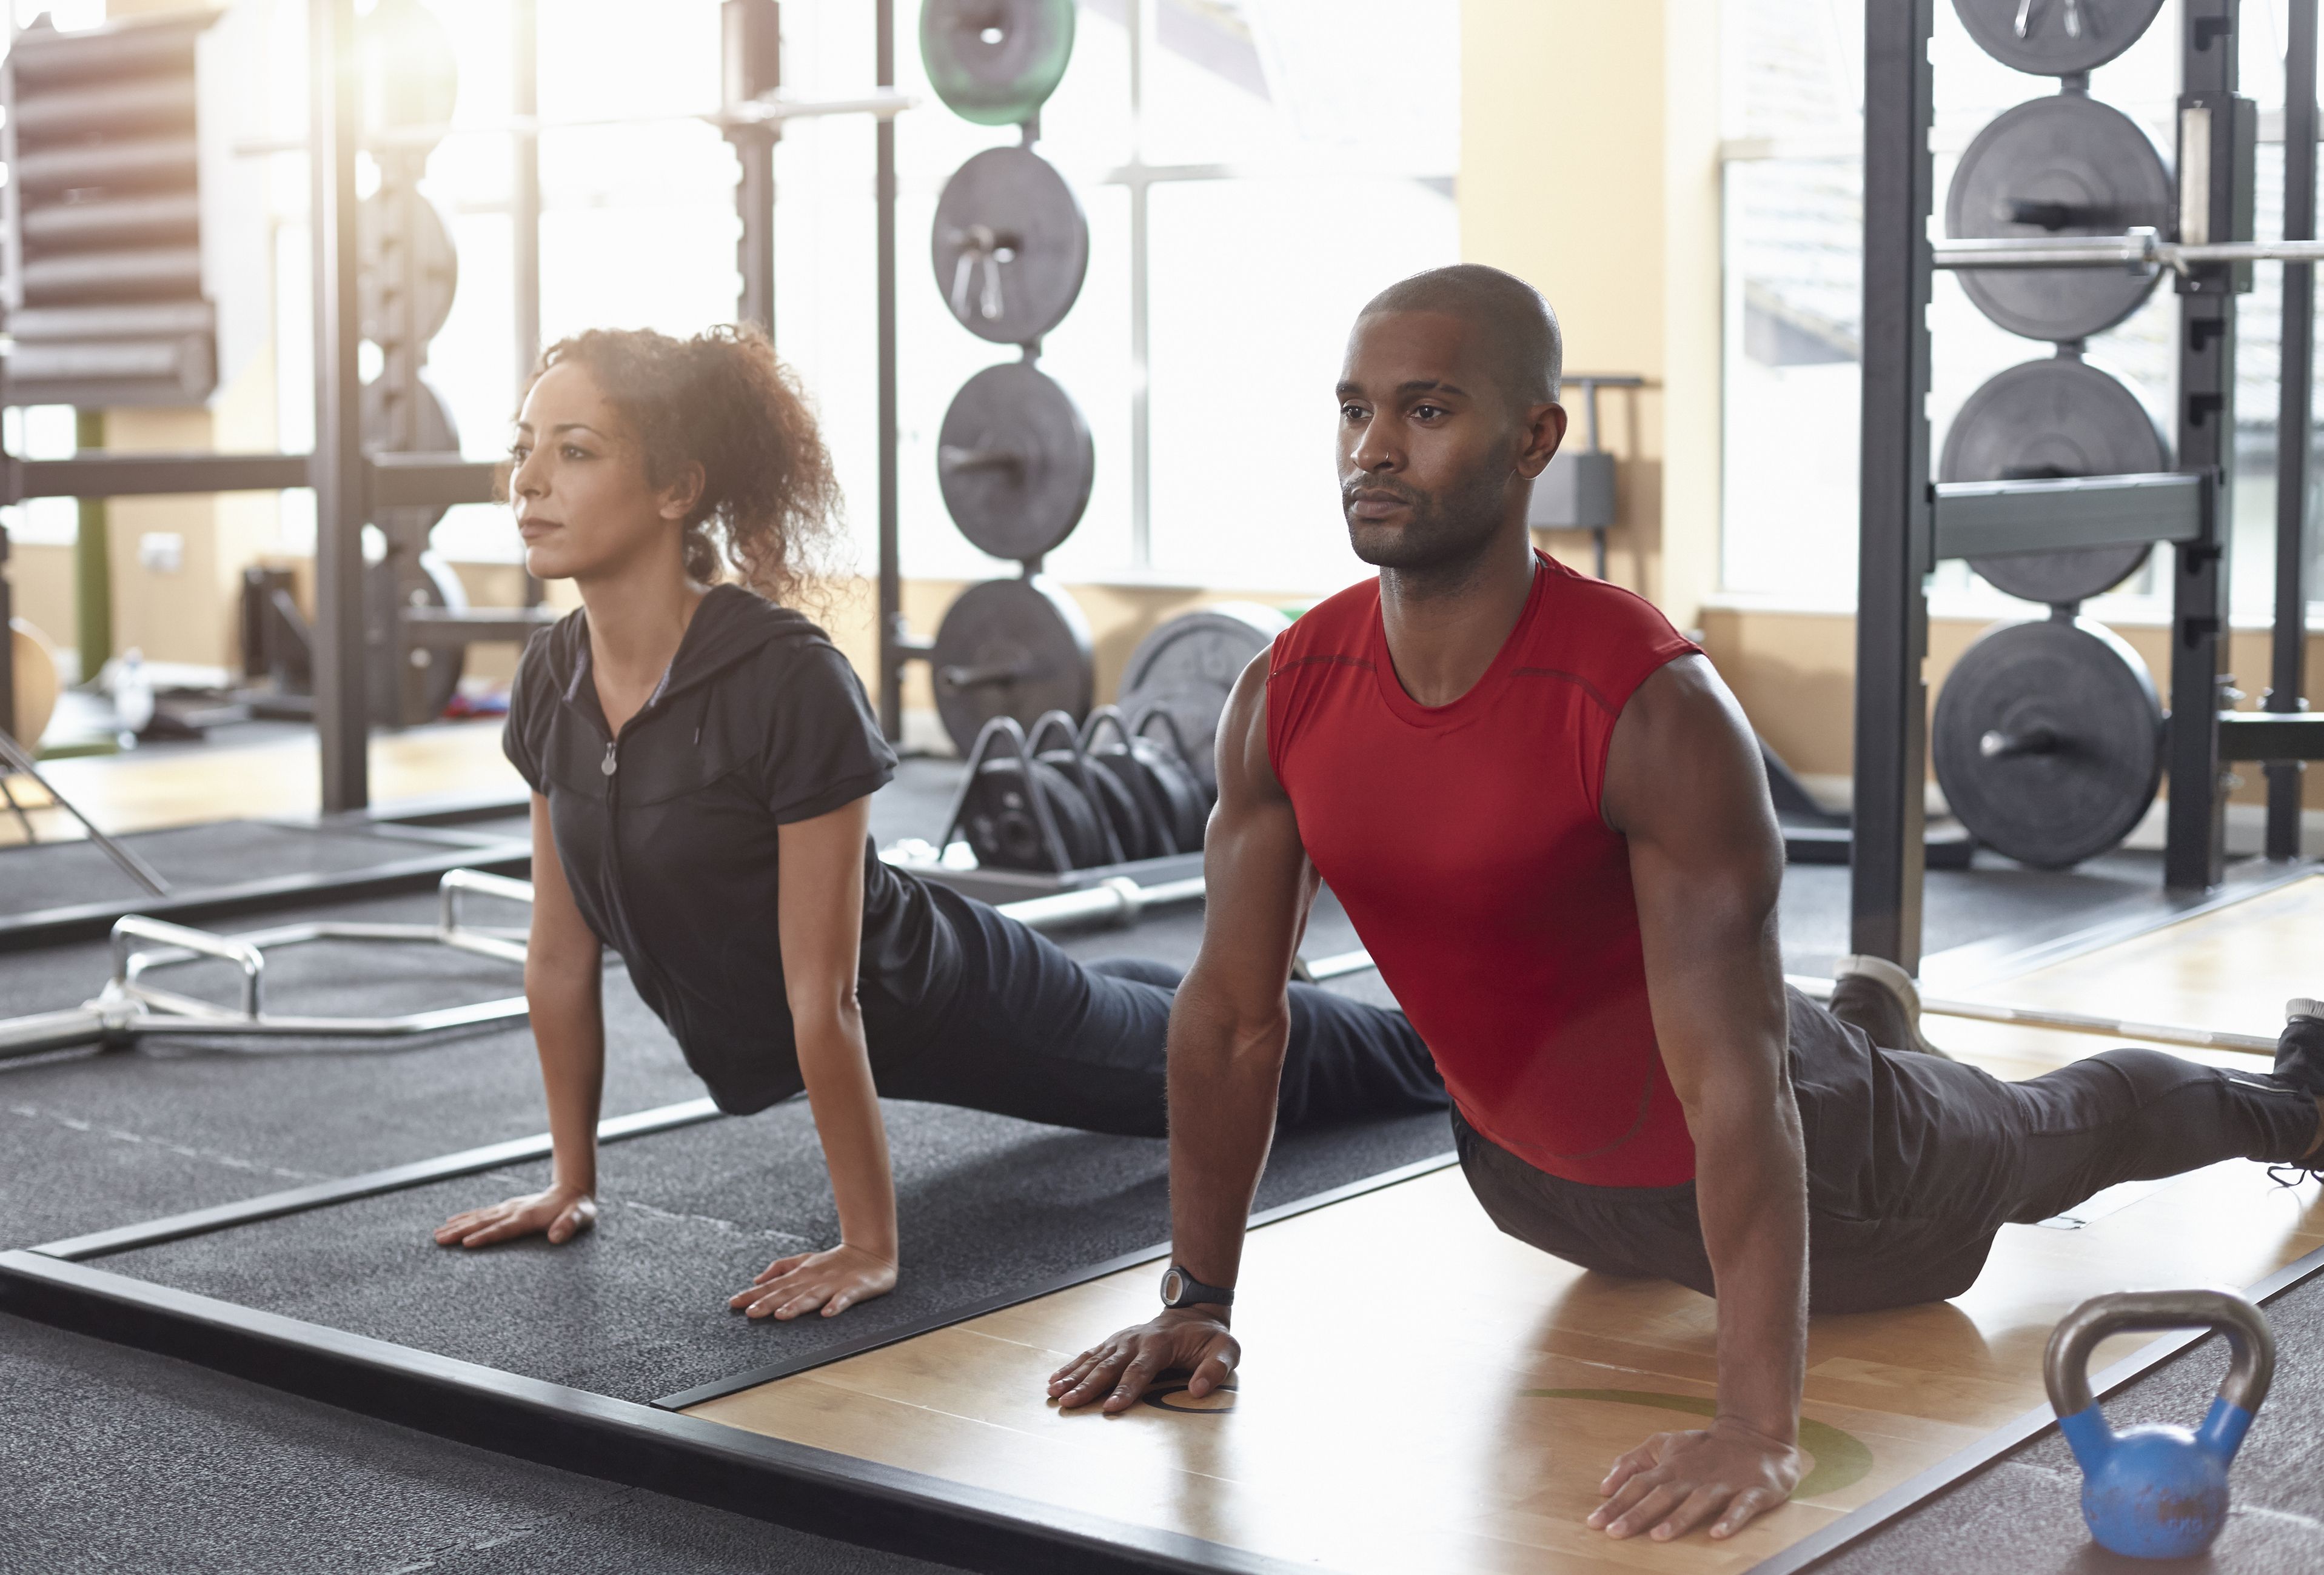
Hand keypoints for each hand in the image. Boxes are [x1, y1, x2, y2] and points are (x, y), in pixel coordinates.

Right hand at [433, 1184, 595, 1248]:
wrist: (574, 1189)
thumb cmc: (579, 1208)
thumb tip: (556, 1237)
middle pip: (484, 1222)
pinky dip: (465, 1217)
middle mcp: (514, 1211)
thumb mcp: (581, 1216)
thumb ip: (570, 1225)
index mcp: (529, 1216)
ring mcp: (509, 1208)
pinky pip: (482, 1213)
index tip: (466, 1244)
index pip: (504, 1229)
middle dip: (460, 1231)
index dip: (486, 1236)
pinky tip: (451, 1221)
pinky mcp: (507, 1208)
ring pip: (479, 1217)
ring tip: (437, 1233)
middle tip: (438, 1239)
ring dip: (458, 1225)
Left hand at [729, 1242, 896, 1319]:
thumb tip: (756, 1280)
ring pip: (812, 1296)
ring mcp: (834, 1284)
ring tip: (782, 1315)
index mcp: (801, 1275)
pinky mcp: (854, 1289)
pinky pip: (845, 1298)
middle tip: (751, 1313)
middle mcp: (813, 1280)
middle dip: (770, 1302)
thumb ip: (781, 1269)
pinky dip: (836, 1305)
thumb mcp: (805, 1261)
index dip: (754, 1294)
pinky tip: (827, 1313)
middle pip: (789, 1292)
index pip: (773, 1286)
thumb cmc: (835, 1261)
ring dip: (797, 1305)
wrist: (872, 1252)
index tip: (734, 1303)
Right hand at [1047, 1308, 1237, 1412]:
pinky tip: (1055, 1379)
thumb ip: (1215, 1369)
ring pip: (1094, 1360)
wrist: (1194, 1311)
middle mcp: (1135, 1340)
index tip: (1111, 1408)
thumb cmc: (1210, 1337)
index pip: (1140, 1370)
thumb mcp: (1226, 1350)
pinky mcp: (1114, 1342)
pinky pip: (1090, 1355)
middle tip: (1067, 1403)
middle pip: (1108, 1366)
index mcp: (1160, 1344)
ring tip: (1053, 1392)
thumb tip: (1200, 1389)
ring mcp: (1122, 1339)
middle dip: (1087, 1386)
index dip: (1126, 1389)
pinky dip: (1072, 1367)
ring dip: (1073, 1376)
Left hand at [1589, 1420, 1800, 1541]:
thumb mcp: (1664, 1446)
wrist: (1755, 1434)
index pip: (1638, 1485)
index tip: (1594, 1523)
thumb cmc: (1703, 1447)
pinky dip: (1730, 1519)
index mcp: (1671, 1467)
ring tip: (1659, 1536)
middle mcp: (1693, 1476)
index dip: (1616, 1504)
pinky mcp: (1753, 1491)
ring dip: (1679, 1519)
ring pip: (1698, 1501)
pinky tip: (1717, 1533)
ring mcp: (1723, 1483)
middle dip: (1637, 1514)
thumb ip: (1632, 1462)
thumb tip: (1605, 1486)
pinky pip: (1741, 1507)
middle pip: (1661, 1495)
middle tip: (1615, 1533)